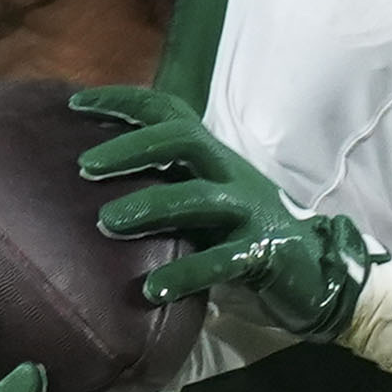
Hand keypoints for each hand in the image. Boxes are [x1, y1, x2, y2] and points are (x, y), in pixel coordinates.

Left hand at [73, 85, 381, 335]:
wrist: (317, 274)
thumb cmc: (243, 236)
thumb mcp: (204, 202)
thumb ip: (166, 186)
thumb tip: (93, 178)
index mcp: (213, 157)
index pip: (168, 112)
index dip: (123, 101)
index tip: (75, 103)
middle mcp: (230, 174)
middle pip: (182, 141)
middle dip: (132, 148)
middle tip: (85, 167)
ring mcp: (249, 212)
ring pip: (199, 197)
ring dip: (151, 207)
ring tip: (107, 223)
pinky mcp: (263, 253)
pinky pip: (220, 261)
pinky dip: (184, 274)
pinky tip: (151, 290)